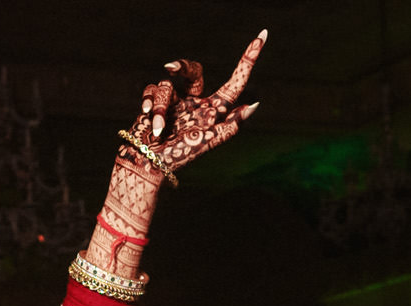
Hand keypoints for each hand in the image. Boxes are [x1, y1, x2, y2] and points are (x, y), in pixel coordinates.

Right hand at [130, 34, 264, 175]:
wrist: (149, 164)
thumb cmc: (179, 156)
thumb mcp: (209, 142)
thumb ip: (231, 125)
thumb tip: (254, 104)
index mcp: (213, 110)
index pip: (235, 82)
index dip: (249, 59)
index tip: (263, 35)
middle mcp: (196, 102)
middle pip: (193, 70)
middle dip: (182, 66)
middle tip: (171, 68)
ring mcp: (175, 101)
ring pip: (167, 84)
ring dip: (162, 108)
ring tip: (160, 130)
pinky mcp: (155, 102)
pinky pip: (152, 89)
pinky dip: (150, 103)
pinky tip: (147, 116)